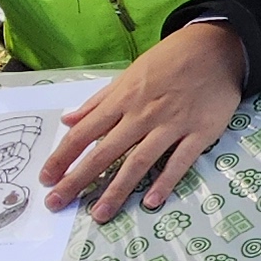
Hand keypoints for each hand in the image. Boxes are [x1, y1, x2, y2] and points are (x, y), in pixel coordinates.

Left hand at [42, 21, 245, 220]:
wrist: (215, 47)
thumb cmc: (169, 60)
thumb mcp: (129, 74)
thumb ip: (98, 101)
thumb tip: (68, 120)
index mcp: (123, 99)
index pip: (84, 132)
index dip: (63, 157)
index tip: (46, 178)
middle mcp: (142, 114)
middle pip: (104, 152)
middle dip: (78, 179)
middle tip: (57, 204)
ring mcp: (171, 124)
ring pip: (139, 161)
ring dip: (117, 189)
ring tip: (100, 214)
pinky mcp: (200, 132)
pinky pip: (180, 161)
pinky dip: (166, 181)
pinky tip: (152, 202)